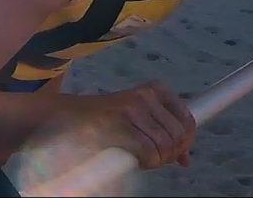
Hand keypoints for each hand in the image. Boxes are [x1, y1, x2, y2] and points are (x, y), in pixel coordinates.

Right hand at [58, 81, 196, 169]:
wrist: (65, 115)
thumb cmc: (102, 120)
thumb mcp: (138, 117)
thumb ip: (163, 132)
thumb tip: (186, 158)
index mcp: (155, 90)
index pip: (187, 119)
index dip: (186, 142)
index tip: (178, 154)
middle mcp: (146, 96)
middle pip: (178, 135)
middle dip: (171, 154)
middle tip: (156, 160)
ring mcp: (133, 109)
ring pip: (165, 145)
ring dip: (157, 160)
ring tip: (143, 159)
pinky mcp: (120, 125)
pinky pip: (148, 151)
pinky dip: (146, 162)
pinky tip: (135, 161)